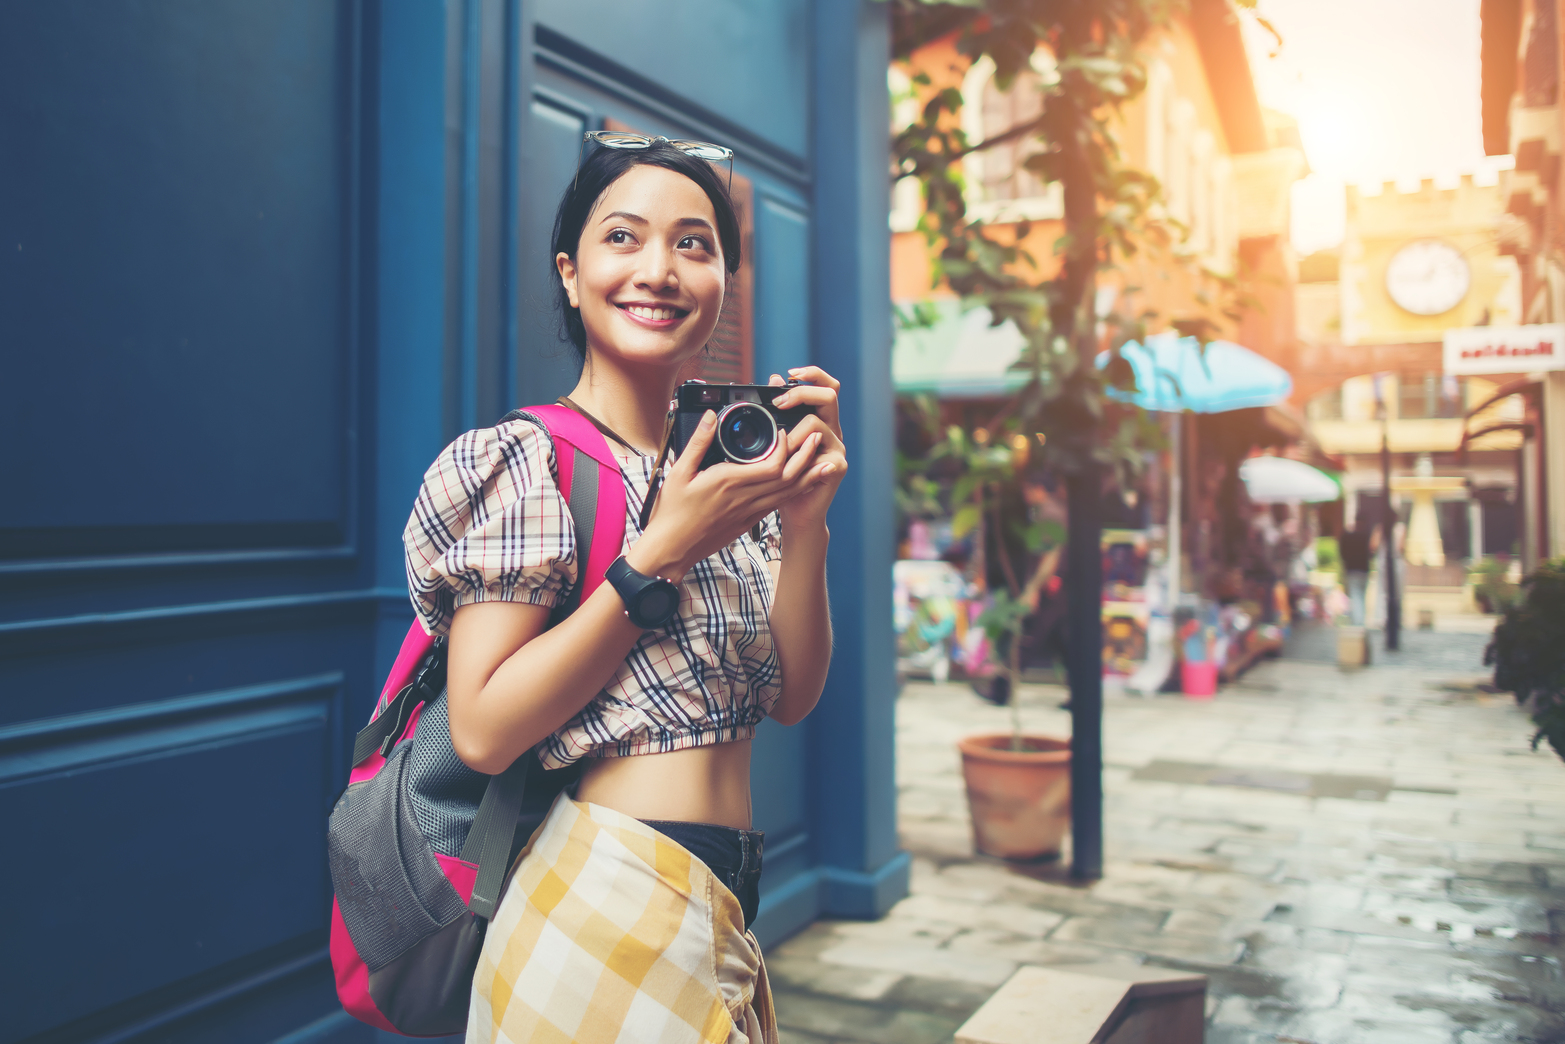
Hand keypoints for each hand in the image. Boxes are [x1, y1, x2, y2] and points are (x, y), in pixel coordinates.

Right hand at [628, 405, 827, 578]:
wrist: (672, 549)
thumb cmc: (672, 513)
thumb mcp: (679, 472)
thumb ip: (698, 442)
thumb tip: (712, 416)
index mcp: (729, 483)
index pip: (772, 466)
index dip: (785, 448)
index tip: (786, 431)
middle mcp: (744, 498)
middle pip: (788, 478)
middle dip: (806, 457)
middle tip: (817, 438)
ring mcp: (748, 513)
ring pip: (787, 494)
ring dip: (807, 477)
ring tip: (824, 461)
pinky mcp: (748, 523)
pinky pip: (777, 505)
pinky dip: (793, 493)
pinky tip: (802, 484)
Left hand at [767, 367, 846, 530]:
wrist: (795, 511)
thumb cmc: (782, 476)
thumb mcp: (776, 439)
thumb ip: (778, 410)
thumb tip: (774, 378)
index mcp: (820, 419)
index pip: (827, 385)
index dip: (813, 374)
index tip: (789, 374)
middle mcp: (832, 430)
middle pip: (829, 396)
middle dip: (802, 394)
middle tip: (779, 403)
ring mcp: (837, 448)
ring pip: (816, 424)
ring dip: (791, 435)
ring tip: (778, 451)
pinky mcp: (838, 466)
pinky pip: (819, 454)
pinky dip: (800, 457)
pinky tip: (791, 465)